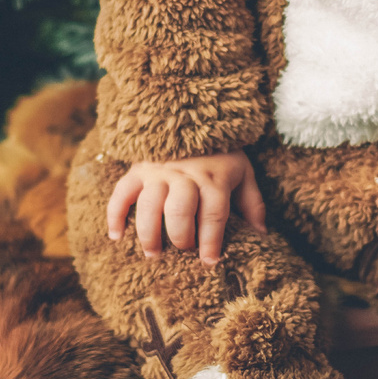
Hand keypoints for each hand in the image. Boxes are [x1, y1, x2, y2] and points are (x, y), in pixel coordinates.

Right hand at [105, 153, 264, 264]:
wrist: (194, 116)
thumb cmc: (221, 154)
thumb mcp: (243, 172)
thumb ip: (252, 203)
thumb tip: (262, 234)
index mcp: (214, 178)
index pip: (213, 213)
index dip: (212, 240)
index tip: (210, 262)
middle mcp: (185, 175)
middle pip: (180, 210)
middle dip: (180, 236)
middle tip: (182, 251)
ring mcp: (159, 171)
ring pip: (150, 204)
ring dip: (149, 231)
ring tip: (152, 253)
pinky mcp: (138, 169)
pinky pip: (122, 192)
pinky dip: (115, 214)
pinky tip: (116, 236)